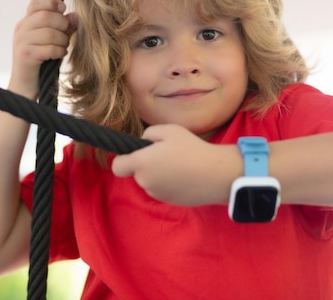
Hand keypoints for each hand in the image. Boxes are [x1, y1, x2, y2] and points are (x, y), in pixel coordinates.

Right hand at [9, 0, 77, 98]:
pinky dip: (59, 51)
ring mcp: (21, 42)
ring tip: (63, 47)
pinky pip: (49, 48)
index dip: (51, 2)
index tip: (63, 9)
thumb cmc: (43, 62)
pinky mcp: (25, 55)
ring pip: (49, 32)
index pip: (36, 2)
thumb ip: (65, 28)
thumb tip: (75, 15)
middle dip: (63, 25)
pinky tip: (59, 55)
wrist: (26, 86)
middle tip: (66, 36)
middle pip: (46, 16)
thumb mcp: (55, 41)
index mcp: (26, 22)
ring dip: (63, 40)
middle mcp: (21, 29)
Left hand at [111, 124, 241, 205]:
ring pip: (150, 181)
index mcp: (141, 163)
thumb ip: (149, 133)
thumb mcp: (169, 130)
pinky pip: (162, 190)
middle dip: (147, 164)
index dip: (124, 159)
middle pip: (137, 173)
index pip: (117, 166)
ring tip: (180, 165)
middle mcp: (144, 181)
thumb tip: (144, 143)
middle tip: (168, 153)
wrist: (215, 175)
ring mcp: (156, 194)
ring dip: (158, 174)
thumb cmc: (191, 149)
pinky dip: (169, 183)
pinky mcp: (168, 202)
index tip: (137, 153)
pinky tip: (185, 176)